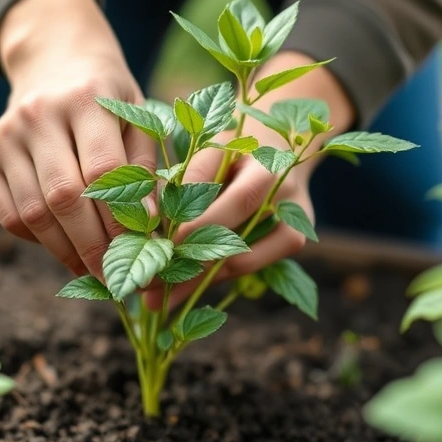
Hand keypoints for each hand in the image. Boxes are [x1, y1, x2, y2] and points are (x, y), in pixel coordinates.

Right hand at [0, 0, 155, 278]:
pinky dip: (37, 240)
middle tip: (116, 278)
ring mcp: (6, 136)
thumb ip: (145, 168)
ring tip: (92, 271)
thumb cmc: (109, 99)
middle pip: (64, 196)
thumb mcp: (137, 117)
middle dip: (92, 246)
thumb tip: (150, 227)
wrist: (54, 60)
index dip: (120, 218)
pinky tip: (63, 248)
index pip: (103, 170)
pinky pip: (9, 215)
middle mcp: (39, 114)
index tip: (140, 251)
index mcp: (86, 98)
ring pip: (32, 212)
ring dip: (65, 252)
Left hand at [143, 51, 355, 310]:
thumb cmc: (230, 141)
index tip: (159, 247)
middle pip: (236, 240)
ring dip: (195, 283)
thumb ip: (187, 178)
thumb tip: (152, 220)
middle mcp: (287, 195)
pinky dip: (213, 279)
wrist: (277, 141)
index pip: (232, 202)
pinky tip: (181, 292)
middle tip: (145, 286)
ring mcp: (296, 220)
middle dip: (187, 265)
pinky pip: (250, 269)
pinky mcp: (294, 240)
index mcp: (268, 164)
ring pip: (242, 262)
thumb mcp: (208, 145)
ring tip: (156, 301)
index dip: (196, 227)